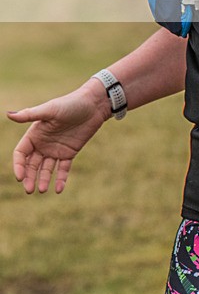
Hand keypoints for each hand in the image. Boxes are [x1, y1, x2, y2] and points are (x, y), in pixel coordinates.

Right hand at [7, 80, 110, 194]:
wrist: (94, 105)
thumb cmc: (70, 104)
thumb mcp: (50, 109)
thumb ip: (30, 114)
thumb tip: (9, 115)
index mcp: (35, 134)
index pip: (21, 153)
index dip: (19, 165)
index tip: (20, 177)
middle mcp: (43, 144)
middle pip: (32, 165)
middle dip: (29, 177)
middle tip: (30, 190)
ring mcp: (56, 149)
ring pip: (46, 169)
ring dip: (43, 180)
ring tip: (43, 190)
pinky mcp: (70, 153)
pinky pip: (63, 169)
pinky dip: (61, 179)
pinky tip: (59, 189)